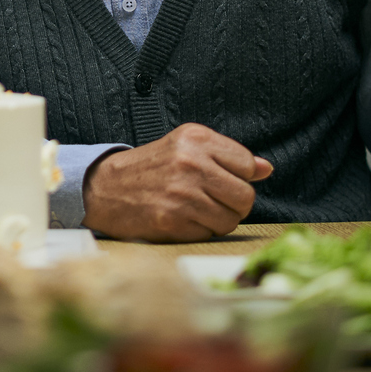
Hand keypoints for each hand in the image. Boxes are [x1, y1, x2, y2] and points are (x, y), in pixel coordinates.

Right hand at [81, 124, 272, 241]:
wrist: (104, 188)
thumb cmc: (150, 168)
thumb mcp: (186, 147)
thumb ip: (227, 156)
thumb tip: (267, 169)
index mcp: (196, 138)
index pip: (248, 164)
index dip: (239, 177)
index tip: (221, 179)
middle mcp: (190, 162)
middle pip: (245, 196)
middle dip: (234, 204)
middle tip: (213, 200)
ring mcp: (182, 192)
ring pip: (231, 219)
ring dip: (219, 220)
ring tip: (197, 210)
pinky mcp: (173, 219)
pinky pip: (210, 233)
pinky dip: (201, 231)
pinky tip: (182, 219)